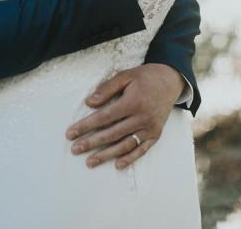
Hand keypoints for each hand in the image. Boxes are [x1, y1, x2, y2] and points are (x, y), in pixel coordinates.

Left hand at [65, 64, 184, 169]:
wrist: (170, 81)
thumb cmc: (144, 77)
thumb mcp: (125, 76)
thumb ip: (107, 89)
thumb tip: (89, 103)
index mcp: (133, 101)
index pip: (104, 117)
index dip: (86, 126)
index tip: (71, 133)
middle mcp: (142, 117)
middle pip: (112, 133)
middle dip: (91, 143)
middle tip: (75, 150)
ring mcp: (150, 127)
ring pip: (125, 145)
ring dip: (107, 155)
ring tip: (90, 162)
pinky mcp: (156, 134)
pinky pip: (142, 149)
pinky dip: (130, 158)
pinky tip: (117, 165)